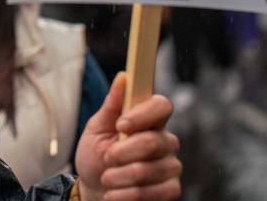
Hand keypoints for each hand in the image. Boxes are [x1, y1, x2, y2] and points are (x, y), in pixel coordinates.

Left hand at [75, 73, 180, 200]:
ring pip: (150, 170)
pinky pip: (156, 192)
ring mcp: (170, 166)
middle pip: (154, 141)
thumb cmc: (96, 155)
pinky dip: (128, 194)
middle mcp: (165, 141)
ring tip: (107, 179)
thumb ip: (112, 105)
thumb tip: (124, 76)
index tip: (120, 125)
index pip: (162, 106)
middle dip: (122, 152)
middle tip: (107, 158)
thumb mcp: (97, 129)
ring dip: (120, 176)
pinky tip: (115, 194)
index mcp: (149, 120)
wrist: (95, 190)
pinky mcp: (171, 190)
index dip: (143, 114)